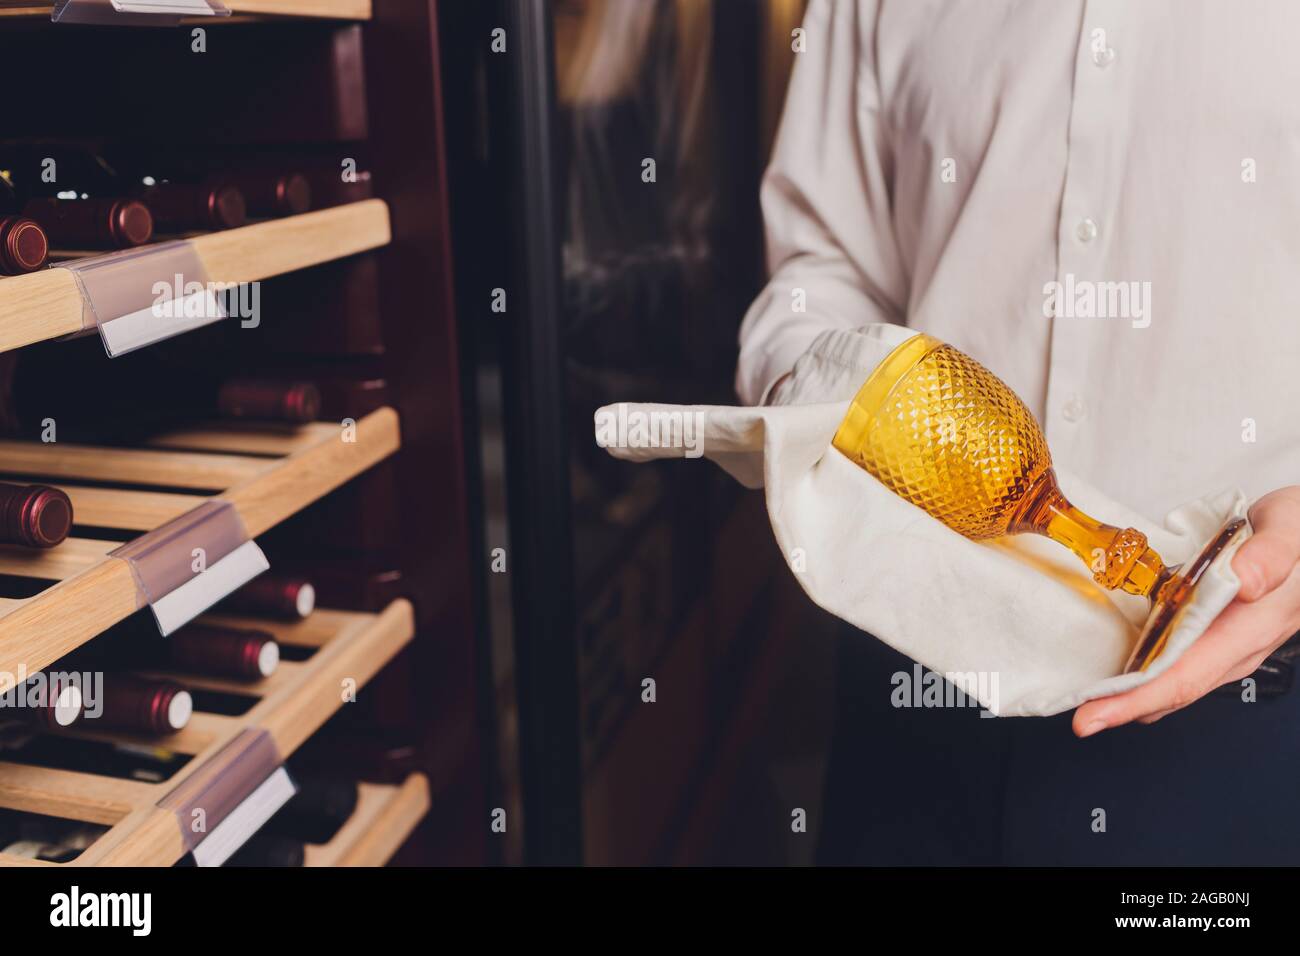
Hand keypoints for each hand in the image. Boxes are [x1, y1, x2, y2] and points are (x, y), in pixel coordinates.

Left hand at [1072, 486, 1299, 736]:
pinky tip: (1115, 670)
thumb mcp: (1291, 527)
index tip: (1094, 714)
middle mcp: (1235, 645)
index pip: (1187, 676)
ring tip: (1086, 699)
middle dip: (1122, 706)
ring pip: (1171, 679)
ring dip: (1130, 693)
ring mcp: (1225, 642)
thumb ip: (1272, 553)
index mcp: (1251, 627)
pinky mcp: (1215, 631)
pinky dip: (1143, 671)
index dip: (1137, 700)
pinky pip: (1175, 660)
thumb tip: (1246, 582)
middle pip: (1172, 689)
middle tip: (1078, 716)